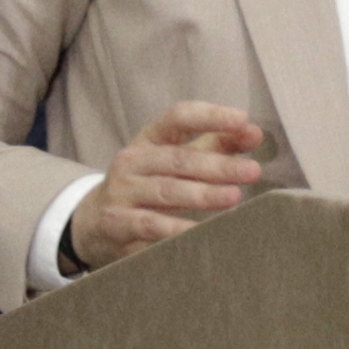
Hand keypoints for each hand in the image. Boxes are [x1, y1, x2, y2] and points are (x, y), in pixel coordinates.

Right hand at [69, 102, 265, 270]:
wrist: (95, 222)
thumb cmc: (148, 184)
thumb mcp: (175, 160)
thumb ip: (215, 145)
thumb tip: (254, 133)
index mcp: (150, 138)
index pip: (178, 117)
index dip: (210, 116)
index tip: (243, 120)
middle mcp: (133, 160)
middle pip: (178, 159)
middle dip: (218, 165)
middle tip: (252, 171)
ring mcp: (123, 191)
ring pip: (166, 190)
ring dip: (202, 195)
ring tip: (233, 198)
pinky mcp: (118, 222)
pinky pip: (151, 225)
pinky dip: (177, 229)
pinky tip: (202, 232)